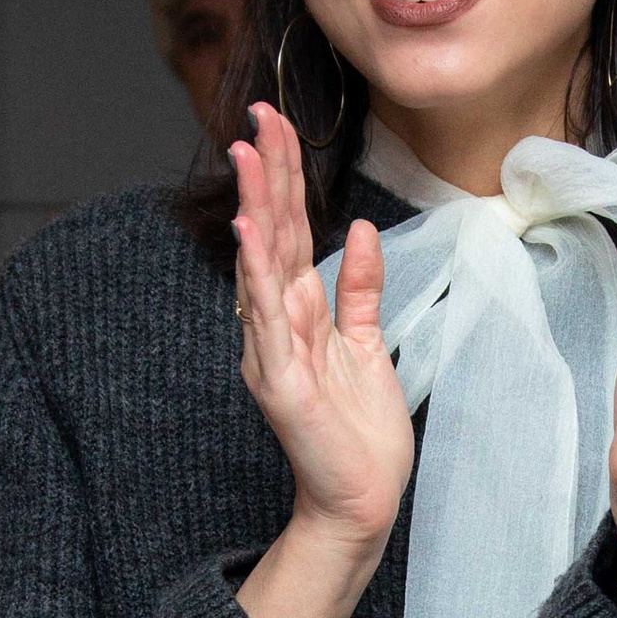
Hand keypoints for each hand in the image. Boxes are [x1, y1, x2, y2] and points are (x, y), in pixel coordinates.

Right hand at [231, 100, 412, 551]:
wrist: (361, 501)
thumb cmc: (360, 433)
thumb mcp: (367, 346)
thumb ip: (360, 291)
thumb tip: (360, 232)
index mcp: (299, 314)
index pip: (291, 232)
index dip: (287, 178)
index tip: (280, 125)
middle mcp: (276, 326)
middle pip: (274, 236)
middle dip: (269, 174)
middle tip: (260, 116)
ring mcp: (273, 352)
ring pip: (263, 266)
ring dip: (258, 208)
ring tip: (249, 155)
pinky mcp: (281, 383)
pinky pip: (269, 320)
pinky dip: (259, 274)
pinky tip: (254, 233)